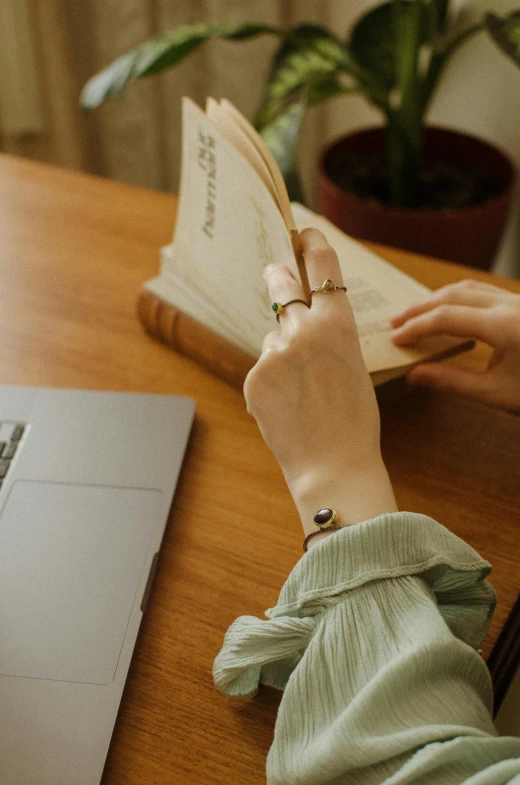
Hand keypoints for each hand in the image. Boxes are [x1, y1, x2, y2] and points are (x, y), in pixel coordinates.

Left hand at [244, 228, 396, 541]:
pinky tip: (289, 408)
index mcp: (338, 323)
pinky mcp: (254, 376)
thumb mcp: (354, 365)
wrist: (333, 467)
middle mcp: (303, 329)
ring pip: (273, 338)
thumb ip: (329, 335)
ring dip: (283, 353)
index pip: (322, 265)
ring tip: (303, 393)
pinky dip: (271, 383)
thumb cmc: (354, 421)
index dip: (311, 243)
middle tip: (276, 271)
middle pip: (280, 282)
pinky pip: (262, 368)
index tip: (302, 232)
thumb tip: (300, 319)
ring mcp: (274, 352)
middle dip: (278, 274)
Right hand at [391, 279, 519, 414]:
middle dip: (421, 307)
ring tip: (417, 314)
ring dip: (439, 299)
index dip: (415, 327)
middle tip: (396, 322)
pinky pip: (485, 293)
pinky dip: (460, 299)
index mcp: (503, 326)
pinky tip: (452, 312)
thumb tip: (415, 375)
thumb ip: (452, 381)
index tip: (395, 339)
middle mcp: (511, 305)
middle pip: (453, 295)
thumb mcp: (496, 394)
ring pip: (470, 288)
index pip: (445, 318)